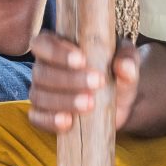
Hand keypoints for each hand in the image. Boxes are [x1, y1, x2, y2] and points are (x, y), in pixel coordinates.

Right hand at [26, 32, 140, 134]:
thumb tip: (124, 66)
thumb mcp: (127, 61)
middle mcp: (44, 68)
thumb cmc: (116, 73)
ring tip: (90, 104)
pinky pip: (38, 118)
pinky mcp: (44, 116)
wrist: (119, 103)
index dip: (57, 52)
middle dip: (69, 79)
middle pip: (42, 72)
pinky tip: (68, 122)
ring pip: (40, 96)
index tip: (82, 60)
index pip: (43, 43)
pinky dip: (51, 120)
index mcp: (58, 46)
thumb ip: (127, 59)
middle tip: (97, 82)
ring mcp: (41, 93)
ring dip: (64, 100)